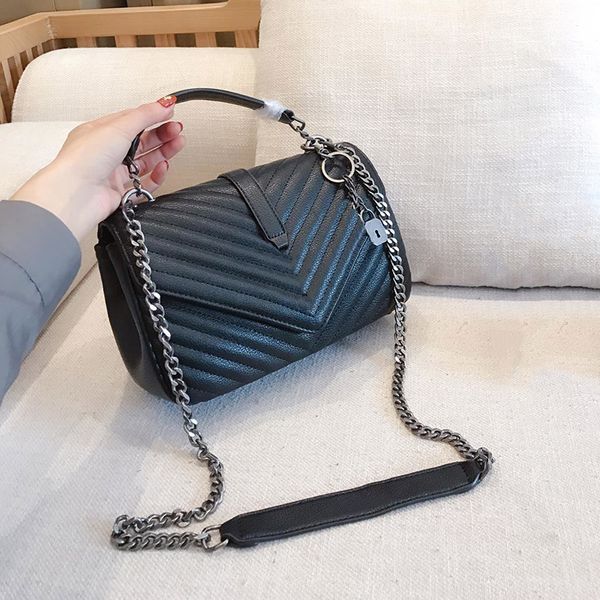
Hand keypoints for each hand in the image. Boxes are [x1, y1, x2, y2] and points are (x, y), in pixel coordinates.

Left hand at [10, 96, 183, 241]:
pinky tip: (163, 168)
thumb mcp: (118, 127)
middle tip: (177, 130)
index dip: (152, 116)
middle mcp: (106, 153)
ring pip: (145, 162)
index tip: (170, 112)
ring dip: (163, 153)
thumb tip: (164, 104)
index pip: (131, 120)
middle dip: (162, 134)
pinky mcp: (120, 193)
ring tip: (177, 144)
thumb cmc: (85, 160)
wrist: (77, 195)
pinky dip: (156, 176)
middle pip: (141, 141)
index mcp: (99, 132)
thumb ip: (145, 115)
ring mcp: (113, 173)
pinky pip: (144, 184)